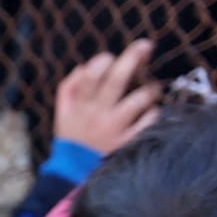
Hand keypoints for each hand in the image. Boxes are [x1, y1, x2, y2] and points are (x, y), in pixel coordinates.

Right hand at [51, 41, 159, 155]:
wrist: (75, 171)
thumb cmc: (73, 135)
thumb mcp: (62, 112)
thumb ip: (70, 86)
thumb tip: (86, 65)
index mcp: (81, 105)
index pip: (91, 76)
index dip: (102, 61)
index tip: (109, 57)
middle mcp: (98, 114)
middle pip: (117, 80)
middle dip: (133, 58)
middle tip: (145, 45)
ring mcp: (115, 128)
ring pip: (138, 100)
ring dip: (150, 89)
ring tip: (153, 88)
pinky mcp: (128, 141)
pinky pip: (149, 121)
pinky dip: (153, 113)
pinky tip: (150, 111)